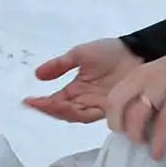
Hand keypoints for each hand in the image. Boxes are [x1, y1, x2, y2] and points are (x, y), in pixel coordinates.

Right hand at [24, 38, 143, 123]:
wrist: (138, 51)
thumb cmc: (110, 52)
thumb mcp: (80, 54)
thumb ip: (60, 65)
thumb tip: (37, 75)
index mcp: (77, 91)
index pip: (57, 102)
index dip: (42, 103)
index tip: (27, 101)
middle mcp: (86, 102)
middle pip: (65, 112)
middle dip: (49, 109)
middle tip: (37, 103)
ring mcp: (100, 106)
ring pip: (77, 115)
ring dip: (61, 111)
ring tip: (50, 104)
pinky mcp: (115, 107)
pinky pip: (95, 114)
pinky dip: (81, 112)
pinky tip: (71, 109)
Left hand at [102, 54, 165, 160]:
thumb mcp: (150, 81)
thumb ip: (138, 97)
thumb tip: (128, 121)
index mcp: (134, 77)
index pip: (112, 98)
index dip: (113, 117)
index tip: (120, 128)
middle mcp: (142, 81)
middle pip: (116, 104)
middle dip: (118, 124)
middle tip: (127, 136)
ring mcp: (158, 90)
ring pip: (136, 116)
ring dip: (136, 134)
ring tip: (143, 143)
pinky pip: (162, 126)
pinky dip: (158, 143)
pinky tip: (157, 153)